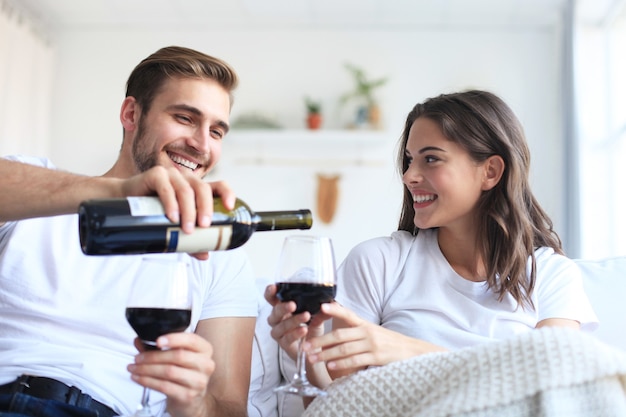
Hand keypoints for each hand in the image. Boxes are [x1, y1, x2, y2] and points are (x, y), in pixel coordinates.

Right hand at [120, 166, 235, 259]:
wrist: (124, 200)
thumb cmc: (154, 212)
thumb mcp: (175, 226)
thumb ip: (191, 240)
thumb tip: (205, 255)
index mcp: (197, 188)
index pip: (219, 186)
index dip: (227, 194)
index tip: (230, 207)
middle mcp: (187, 178)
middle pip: (203, 189)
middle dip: (206, 208)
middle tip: (203, 227)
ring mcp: (172, 174)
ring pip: (186, 190)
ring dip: (188, 210)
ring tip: (186, 228)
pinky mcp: (156, 174)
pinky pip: (166, 188)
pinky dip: (171, 203)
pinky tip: (172, 217)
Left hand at [128, 332, 214, 416]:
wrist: (191, 399)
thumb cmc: (183, 373)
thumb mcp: (176, 357)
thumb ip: (158, 347)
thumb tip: (139, 339)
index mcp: (205, 350)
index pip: (192, 340)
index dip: (174, 339)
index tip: (157, 341)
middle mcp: (206, 364)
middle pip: (178, 356)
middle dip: (153, 356)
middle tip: (137, 358)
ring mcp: (198, 381)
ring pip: (169, 372)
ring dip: (147, 369)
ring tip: (134, 368)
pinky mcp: (188, 396)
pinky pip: (164, 386)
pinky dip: (147, 381)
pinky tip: (138, 378)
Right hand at [264, 284, 330, 360]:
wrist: (314, 349)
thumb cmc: (311, 328)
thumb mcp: (318, 316)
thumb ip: (322, 309)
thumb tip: (331, 302)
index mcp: (283, 308)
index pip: (272, 299)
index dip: (270, 293)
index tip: (274, 287)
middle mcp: (278, 320)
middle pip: (275, 311)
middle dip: (283, 307)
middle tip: (293, 304)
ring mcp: (279, 332)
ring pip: (281, 325)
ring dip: (293, 320)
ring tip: (306, 316)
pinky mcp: (284, 344)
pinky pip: (287, 338)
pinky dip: (295, 333)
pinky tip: (304, 329)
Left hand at [303, 303, 445, 377]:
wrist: (411, 350)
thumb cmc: (388, 342)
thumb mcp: (372, 331)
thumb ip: (355, 331)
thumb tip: (334, 333)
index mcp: (364, 324)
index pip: (347, 314)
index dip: (334, 310)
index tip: (321, 307)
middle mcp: (367, 331)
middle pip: (339, 335)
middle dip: (320, 341)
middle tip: (306, 346)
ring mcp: (372, 344)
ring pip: (344, 348)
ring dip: (326, 354)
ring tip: (313, 358)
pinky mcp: (376, 357)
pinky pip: (355, 360)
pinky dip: (341, 363)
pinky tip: (330, 366)